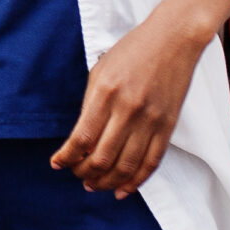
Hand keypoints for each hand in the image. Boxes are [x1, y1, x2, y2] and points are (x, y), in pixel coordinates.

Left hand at [49, 12, 205, 197]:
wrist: (173, 39)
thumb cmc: (132, 51)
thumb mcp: (100, 71)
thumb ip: (90, 105)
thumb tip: (80, 141)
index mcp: (106, 92)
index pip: (82, 138)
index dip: (67, 157)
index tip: (57, 164)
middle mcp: (128, 109)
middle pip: (102, 158)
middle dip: (84, 173)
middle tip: (76, 175)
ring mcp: (151, 120)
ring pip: (126, 166)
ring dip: (107, 182)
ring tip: (94, 185)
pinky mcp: (168, 126)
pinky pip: (151, 162)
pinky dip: (136, 181)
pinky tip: (122, 189)